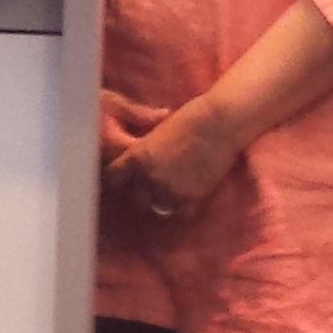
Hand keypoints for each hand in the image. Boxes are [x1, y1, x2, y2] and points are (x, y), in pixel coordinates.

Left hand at [104, 94, 238, 219]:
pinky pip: (181, 214)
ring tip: (174, 193)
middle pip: (137, 199)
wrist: (218, 123)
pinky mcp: (190, 198)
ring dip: (165, 202)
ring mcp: (169, 190)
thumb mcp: (157, 131)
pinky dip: (184, 208)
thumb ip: (145, 149)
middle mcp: (148, 177)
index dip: (121, 179)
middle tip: (156, 187)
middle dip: (145, 194)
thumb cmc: (190, 117)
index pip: (114, 178)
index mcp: (136, 157)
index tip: (129, 180)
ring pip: (159, 210)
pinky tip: (190, 197)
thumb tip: (139, 158)